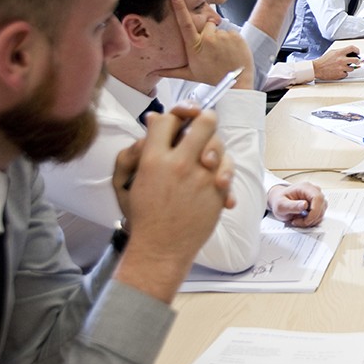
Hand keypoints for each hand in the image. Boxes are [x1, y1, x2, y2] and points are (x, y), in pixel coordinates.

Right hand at [112, 107, 234, 301]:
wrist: (160, 248)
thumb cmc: (145, 213)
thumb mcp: (135, 178)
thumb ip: (145, 147)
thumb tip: (155, 119)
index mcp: (154, 159)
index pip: (168, 119)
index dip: (176, 115)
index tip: (180, 119)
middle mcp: (179, 164)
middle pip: (205, 122)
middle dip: (206, 118)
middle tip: (204, 124)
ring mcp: (202, 177)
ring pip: (220, 145)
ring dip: (216, 148)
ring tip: (208, 159)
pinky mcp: (217, 192)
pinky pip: (228, 171)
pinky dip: (224, 174)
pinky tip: (217, 181)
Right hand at [160, 0, 253, 86]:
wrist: (237, 81)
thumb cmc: (213, 77)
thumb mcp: (190, 74)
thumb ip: (171, 71)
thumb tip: (156, 72)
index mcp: (195, 46)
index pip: (185, 24)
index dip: (180, 9)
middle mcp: (208, 39)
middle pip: (206, 24)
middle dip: (208, 32)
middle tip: (212, 49)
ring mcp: (222, 36)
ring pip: (219, 29)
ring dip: (220, 38)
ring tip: (222, 52)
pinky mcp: (235, 35)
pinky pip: (231, 32)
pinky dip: (231, 40)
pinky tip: (231, 51)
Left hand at [267, 182, 326, 227]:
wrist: (278, 202)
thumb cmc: (279, 201)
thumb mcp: (281, 205)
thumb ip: (292, 205)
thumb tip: (305, 205)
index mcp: (305, 187)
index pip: (317, 198)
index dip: (315, 211)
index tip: (306, 220)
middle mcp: (313, 190)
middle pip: (322, 205)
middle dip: (312, 218)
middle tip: (298, 222)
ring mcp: (316, 197)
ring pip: (321, 211)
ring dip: (311, 220)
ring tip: (298, 220)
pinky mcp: (317, 204)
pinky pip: (319, 214)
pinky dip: (312, 220)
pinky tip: (303, 219)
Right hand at [312, 43, 361, 80]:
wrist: (317, 68)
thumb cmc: (323, 61)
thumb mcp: (332, 52)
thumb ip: (341, 52)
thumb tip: (348, 53)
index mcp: (339, 53)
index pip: (352, 48)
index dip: (357, 50)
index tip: (357, 52)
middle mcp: (341, 60)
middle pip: (356, 60)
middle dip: (357, 61)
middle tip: (356, 61)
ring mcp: (341, 67)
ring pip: (352, 68)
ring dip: (349, 68)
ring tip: (343, 67)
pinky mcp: (340, 74)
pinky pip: (346, 74)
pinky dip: (343, 73)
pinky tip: (339, 71)